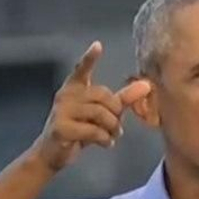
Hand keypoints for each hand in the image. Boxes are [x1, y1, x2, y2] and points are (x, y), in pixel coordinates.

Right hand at [31, 41, 152, 171]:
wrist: (53, 153)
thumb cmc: (79, 129)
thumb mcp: (103, 113)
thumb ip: (123, 99)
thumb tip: (146, 85)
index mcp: (74, 88)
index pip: (81, 69)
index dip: (89, 58)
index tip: (98, 46)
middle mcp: (66, 95)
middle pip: (103, 96)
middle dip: (116, 114)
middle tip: (117, 128)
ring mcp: (61, 111)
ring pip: (100, 114)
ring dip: (112, 128)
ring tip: (111, 136)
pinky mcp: (61, 128)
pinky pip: (93, 130)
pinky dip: (104, 139)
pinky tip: (104, 143)